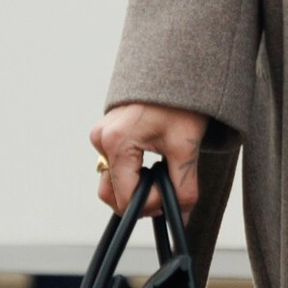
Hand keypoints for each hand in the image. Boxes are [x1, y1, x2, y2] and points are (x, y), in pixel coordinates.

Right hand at [89, 102, 205, 214]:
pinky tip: (152, 163)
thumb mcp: (187, 147)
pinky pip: (114, 166)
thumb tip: (180, 218)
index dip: (150, 206)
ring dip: (135, 188)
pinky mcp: (106, 134)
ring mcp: (101, 135)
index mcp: (116, 142)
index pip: (125, 198)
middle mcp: (101, 139)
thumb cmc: (182, 103)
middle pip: (111, 194)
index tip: (172, 199)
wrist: (178, 69)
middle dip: (139, 201)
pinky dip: (132, 173)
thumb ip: (183, 188)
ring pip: (111, 181)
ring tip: (161, 175)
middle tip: (166, 193)